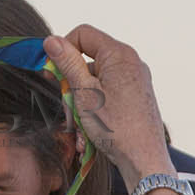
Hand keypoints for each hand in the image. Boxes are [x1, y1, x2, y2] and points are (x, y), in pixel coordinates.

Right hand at [42, 25, 173, 182]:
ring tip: (78, 127)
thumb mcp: (84, 92)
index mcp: (119, 54)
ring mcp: (134, 80)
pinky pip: (106, 95)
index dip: (62, 49)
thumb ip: (67, 63)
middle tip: (65, 105)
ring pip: (94, 81)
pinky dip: (93, 110)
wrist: (143, 160)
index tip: (51, 72)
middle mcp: (130, 62)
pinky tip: (88, 132)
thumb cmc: (115, 127)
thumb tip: (51, 40)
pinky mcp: (134, 96)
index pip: (83, 34)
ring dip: (79, 103)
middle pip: (88, 60)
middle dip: (71, 83)